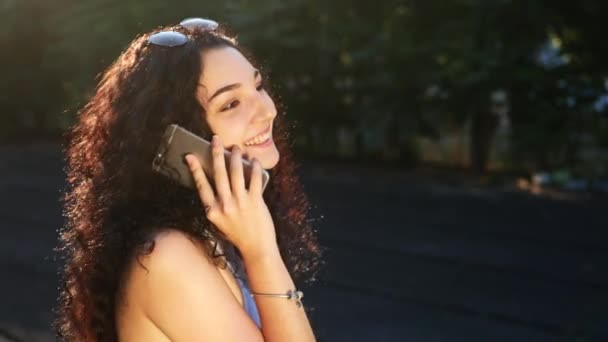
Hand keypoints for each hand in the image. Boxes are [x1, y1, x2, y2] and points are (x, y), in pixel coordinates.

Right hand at [184, 135, 276, 257]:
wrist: (257, 248)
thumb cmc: (239, 235)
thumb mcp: (221, 222)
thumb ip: (218, 205)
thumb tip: (221, 179)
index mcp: (212, 211)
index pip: (201, 185)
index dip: (195, 169)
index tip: (190, 156)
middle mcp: (224, 205)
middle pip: (218, 174)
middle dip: (216, 153)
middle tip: (215, 139)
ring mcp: (240, 203)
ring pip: (236, 172)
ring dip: (235, 156)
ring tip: (236, 147)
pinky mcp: (255, 201)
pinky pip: (254, 179)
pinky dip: (254, 167)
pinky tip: (253, 160)